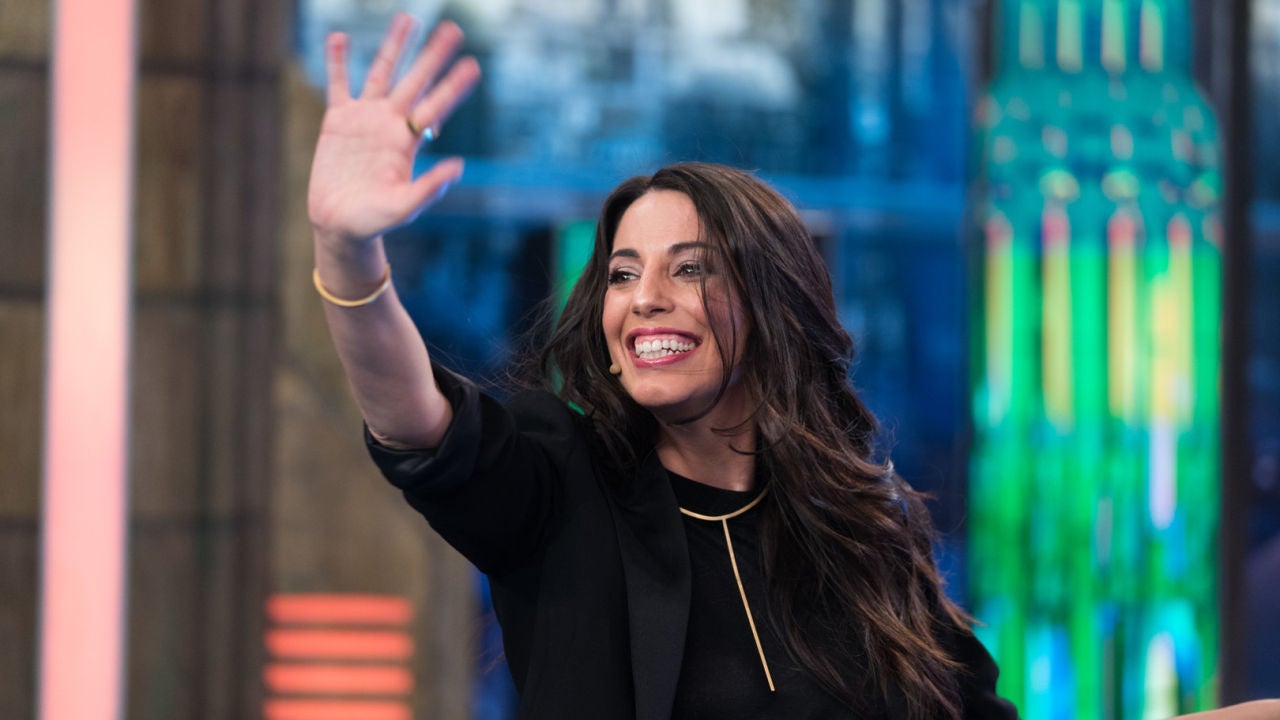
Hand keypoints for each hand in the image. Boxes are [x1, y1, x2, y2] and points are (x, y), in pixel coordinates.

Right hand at [307, 14, 480, 246]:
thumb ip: (429, 188)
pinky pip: (338, 84)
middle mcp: (391, 123)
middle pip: (416, 81)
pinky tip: (339, 36)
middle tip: (454, 29)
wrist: (340, 225)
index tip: (474, 66)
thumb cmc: (375, 220)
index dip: (453, 87)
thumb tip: (459, 167)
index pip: (435, 106)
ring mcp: (364, 118)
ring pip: (381, 73)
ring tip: (408, 18)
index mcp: (409, 142)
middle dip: (433, 56)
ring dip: (394, 47)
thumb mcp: (404, 207)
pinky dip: (337, 61)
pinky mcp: (337, 120)